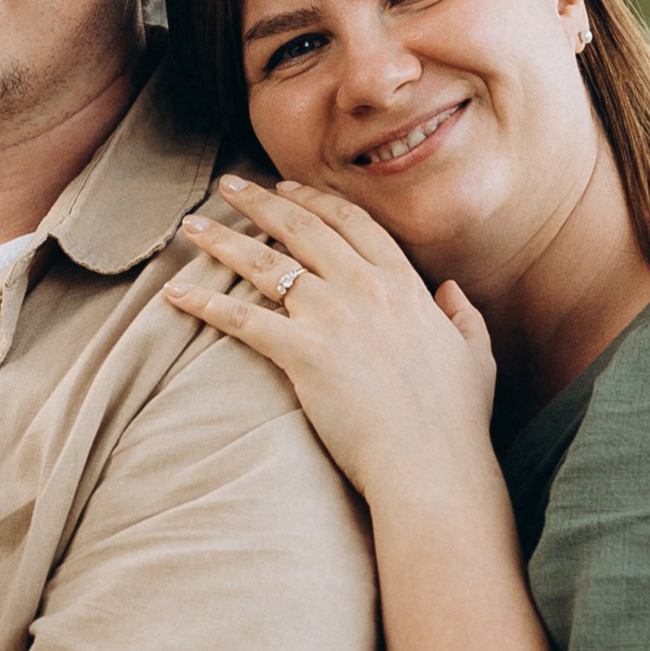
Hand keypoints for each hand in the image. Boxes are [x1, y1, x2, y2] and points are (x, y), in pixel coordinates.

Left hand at [165, 172, 498, 515]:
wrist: (432, 464)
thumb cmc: (456, 421)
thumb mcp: (475, 356)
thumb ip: (463, 316)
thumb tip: (451, 292)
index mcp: (404, 284)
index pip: (351, 222)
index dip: (314, 201)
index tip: (285, 188)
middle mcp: (365, 288)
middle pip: (301, 229)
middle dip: (258, 202)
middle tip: (227, 186)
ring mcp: (332, 317)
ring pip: (264, 263)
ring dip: (222, 240)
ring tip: (191, 227)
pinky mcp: (302, 353)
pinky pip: (242, 318)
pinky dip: (204, 302)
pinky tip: (174, 292)